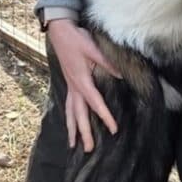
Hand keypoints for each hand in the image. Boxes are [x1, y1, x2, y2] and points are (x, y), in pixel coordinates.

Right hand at [47, 18, 120, 151]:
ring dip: (73, 130)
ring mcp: (70, 86)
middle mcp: (74, 87)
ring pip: (70, 113)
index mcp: (81, 80)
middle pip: (79, 114)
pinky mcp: (69, 84)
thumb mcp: (93, 48)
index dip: (105, 117)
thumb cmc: (77, 39)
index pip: (95, 103)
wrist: (60, 31)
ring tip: (73, 145)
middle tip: (89, 149)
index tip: (113, 130)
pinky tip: (70, 125)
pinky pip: (68, 105)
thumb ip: (107, 62)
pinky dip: (69, 118)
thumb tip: (121, 75)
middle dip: (84, 132)